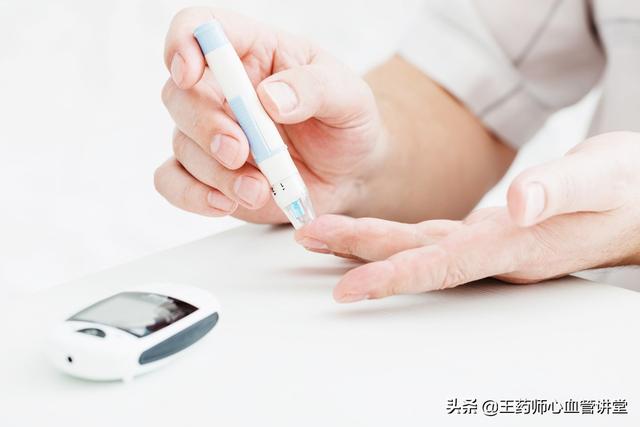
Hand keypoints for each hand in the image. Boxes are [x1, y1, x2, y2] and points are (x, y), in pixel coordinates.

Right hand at [154, 7, 382, 222]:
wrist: (352, 172)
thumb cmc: (347, 122)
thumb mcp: (349, 97)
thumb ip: (314, 89)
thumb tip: (270, 98)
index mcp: (254, 52)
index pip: (202, 27)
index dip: (183, 43)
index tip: (189, 73)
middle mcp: (224, 90)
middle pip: (179, 94)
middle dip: (205, 126)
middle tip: (240, 151)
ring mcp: (212, 133)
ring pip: (182, 143)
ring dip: (216, 171)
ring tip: (259, 189)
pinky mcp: (210, 173)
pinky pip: (174, 181)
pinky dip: (191, 195)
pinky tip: (225, 203)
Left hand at [295, 132, 639, 301]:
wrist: (639, 200)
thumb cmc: (625, 189)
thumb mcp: (601, 178)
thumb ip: (559, 190)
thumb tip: (519, 201)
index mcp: (517, 245)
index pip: (444, 266)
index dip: (394, 277)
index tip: (350, 288)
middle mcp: (494, 253)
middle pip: (416, 257)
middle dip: (359, 252)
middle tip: (308, 238)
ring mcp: (487, 246)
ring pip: (417, 248)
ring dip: (367, 242)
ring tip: (321, 233)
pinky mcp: (486, 234)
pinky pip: (430, 239)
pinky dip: (394, 237)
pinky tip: (371, 235)